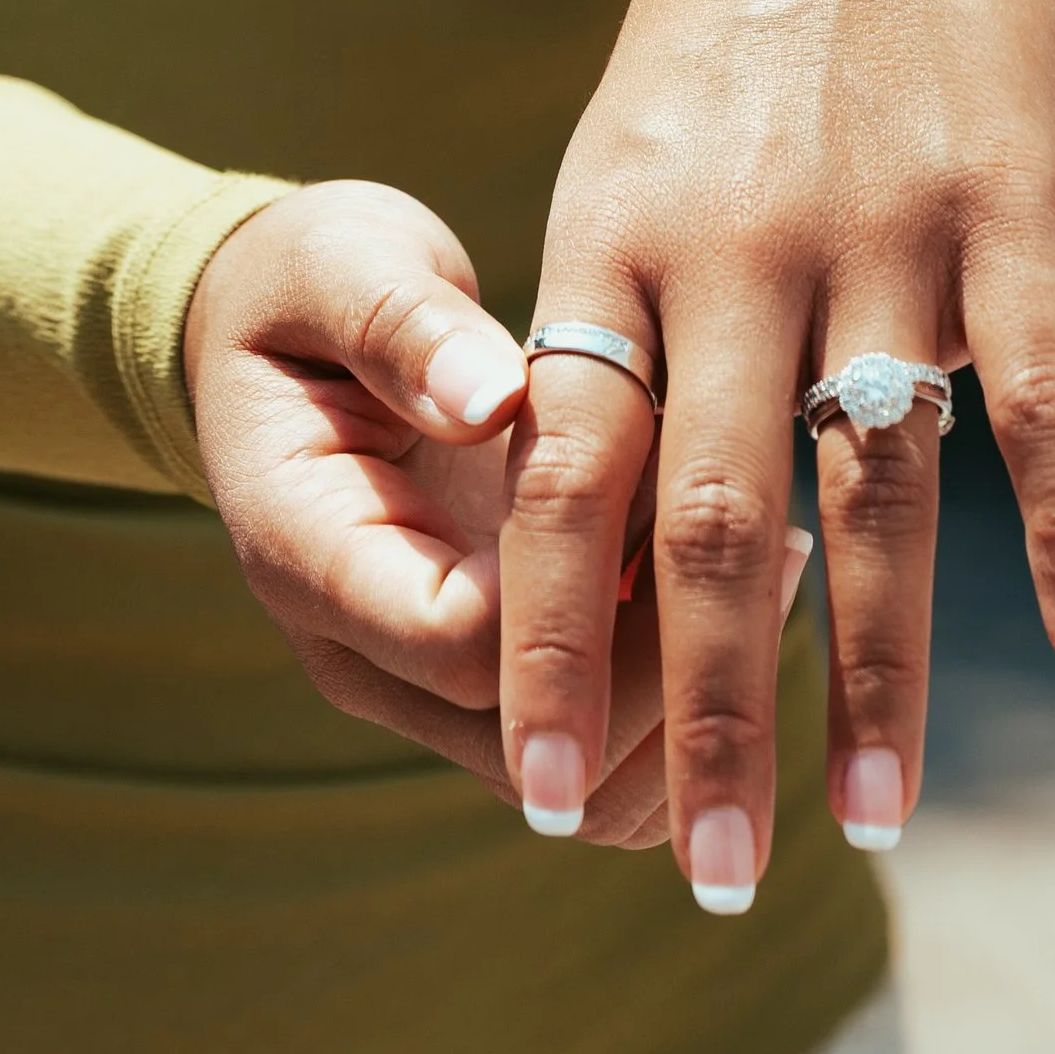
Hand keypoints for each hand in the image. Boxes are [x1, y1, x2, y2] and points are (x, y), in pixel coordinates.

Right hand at [186, 179, 819, 844]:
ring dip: (691, 699)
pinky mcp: (495, 672)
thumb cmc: (311, 284)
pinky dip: (686, 692)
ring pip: (585, 790)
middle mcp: (364, 649)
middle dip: (666, 668)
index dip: (579, 597)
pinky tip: (739, 570)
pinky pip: (606, 753)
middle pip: (535, 752)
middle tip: (770, 532)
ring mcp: (427, 680)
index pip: (456, 646)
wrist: (281, 334)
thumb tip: (490, 397)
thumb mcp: (339, 264)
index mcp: (310, 551)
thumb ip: (401, 327)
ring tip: (773, 549)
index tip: (667, 475)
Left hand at [497, 0, 1054, 910]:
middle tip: (708, 867)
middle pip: (708, 520)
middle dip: (699, 712)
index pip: (562, 474)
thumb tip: (591, 532)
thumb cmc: (722, 29)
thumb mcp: (620, 155)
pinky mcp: (1010, 208)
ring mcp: (877, 228)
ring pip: (873, 493)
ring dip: (873, 675)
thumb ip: (608, 328)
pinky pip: (1044, 402)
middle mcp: (733, 245)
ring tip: (867, 821)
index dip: (546, 637)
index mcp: (611, 233)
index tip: (531, 777)